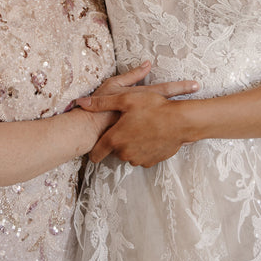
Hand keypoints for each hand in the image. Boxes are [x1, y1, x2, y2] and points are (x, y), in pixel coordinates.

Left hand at [77, 75, 198, 165]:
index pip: (97, 153)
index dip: (94, 151)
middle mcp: (125, 153)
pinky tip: (149, 135)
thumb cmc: (153, 107)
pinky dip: (142, 148)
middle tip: (126, 126)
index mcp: (115, 139)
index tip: (94, 147)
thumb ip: (101, 102)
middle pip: (114, 151)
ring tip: (139, 128)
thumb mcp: (125, 99)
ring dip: (130, 145)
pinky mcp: (151, 161)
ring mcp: (138, 159)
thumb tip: (80, 102)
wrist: (180, 121)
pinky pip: (141, 156)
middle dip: (117, 140)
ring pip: (128, 154)